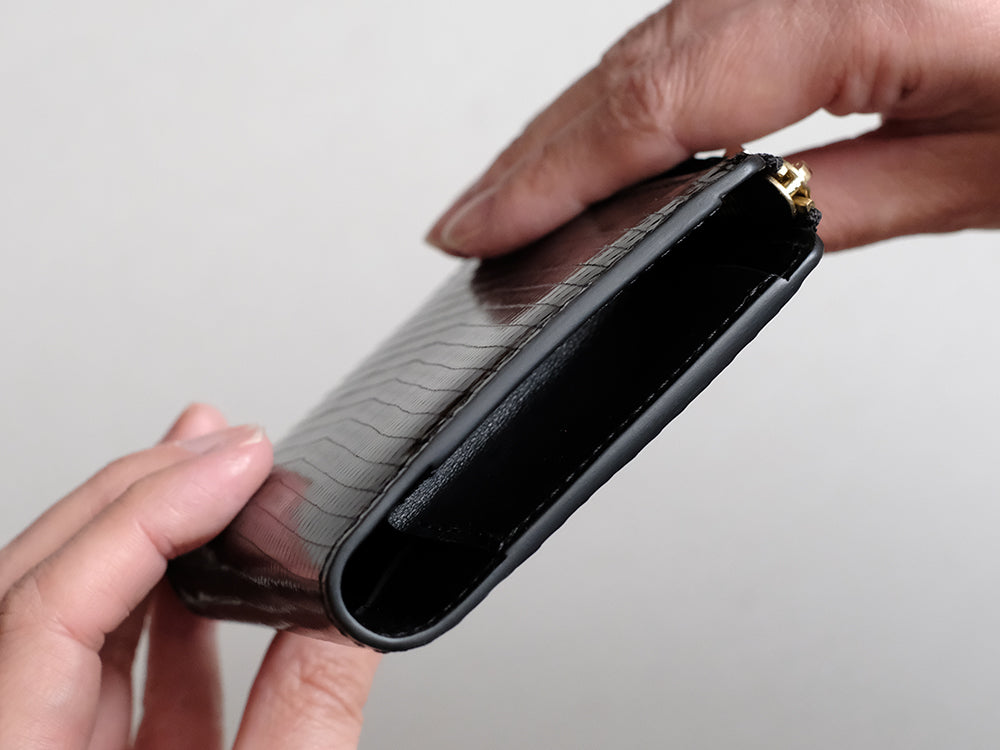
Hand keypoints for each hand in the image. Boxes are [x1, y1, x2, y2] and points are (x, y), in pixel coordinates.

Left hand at [0, 404, 379, 749]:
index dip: (148, 516)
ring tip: (215, 475)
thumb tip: (340, 613)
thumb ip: (303, 717)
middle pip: (39, 586)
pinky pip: (110, 669)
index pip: (48, 610)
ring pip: (67, 612)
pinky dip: (168, 611)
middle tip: (216, 446)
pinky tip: (221, 573)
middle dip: (134, 494)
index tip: (238, 469)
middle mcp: (18, 747)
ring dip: (147, 532)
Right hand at [426, 0, 999, 255]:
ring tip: (530, 191)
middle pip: (649, 49)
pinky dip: (663, 86)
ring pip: (677, 30)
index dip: (550, 166)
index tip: (474, 225)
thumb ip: (875, 191)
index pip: (664, 89)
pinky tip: (631, 136)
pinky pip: (726, 20)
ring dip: (593, 119)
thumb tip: (756, 222)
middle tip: (475, 220)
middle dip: (547, 148)